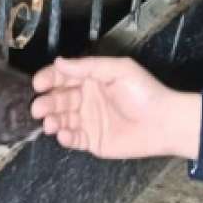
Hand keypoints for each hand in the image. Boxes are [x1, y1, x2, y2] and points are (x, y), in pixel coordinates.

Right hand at [30, 56, 200, 159]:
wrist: (164, 123)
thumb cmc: (145, 93)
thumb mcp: (118, 70)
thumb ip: (88, 66)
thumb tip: (59, 61)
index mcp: (90, 80)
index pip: (62, 77)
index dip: (48, 79)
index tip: (38, 84)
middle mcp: (85, 99)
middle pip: (57, 100)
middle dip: (46, 103)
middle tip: (38, 108)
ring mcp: (87, 121)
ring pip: (61, 120)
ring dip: (52, 121)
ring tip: (50, 123)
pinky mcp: (92, 141)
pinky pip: (72, 139)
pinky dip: (65, 138)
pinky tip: (64, 134)